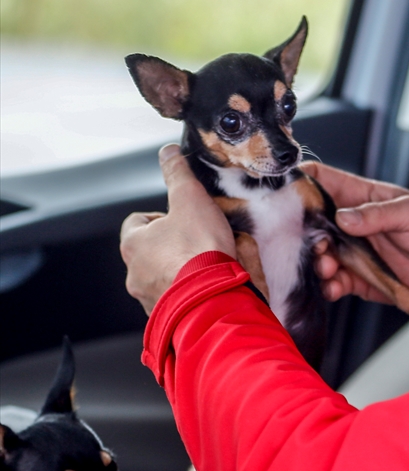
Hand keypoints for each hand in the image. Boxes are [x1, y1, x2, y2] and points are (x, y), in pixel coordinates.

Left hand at [120, 145, 234, 313]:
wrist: (213, 299)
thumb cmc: (199, 252)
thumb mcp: (191, 200)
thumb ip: (178, 174)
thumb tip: (169, 153)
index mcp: (134, 244)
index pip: (137, 221)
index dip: (161, 216)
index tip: (182, 218)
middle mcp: (134, 273)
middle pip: (150, 251)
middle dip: (173, 245)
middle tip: (199, 242)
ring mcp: (149, 298)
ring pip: (162, 277)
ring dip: (179, 271)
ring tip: (206, 266)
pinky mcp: (167, 317)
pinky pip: (175, 300)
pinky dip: (188, 293)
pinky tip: (208, 286)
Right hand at [302, 163, 408, 308]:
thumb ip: (378, 215)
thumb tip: (343, 218)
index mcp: (366, 197)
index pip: (325, 180)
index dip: (303, 181)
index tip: (286, 192)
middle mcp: (355, 223)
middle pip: (313, 221)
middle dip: (304, 231)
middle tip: (315, 242)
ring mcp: (356, 251)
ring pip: (320, 252)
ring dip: (316, 260)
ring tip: (327, 266)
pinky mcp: (361, 278)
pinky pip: (335, 281)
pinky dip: (329, 285)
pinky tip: (334, 286)